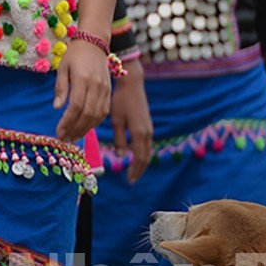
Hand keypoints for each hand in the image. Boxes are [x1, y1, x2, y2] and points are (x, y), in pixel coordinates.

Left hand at [52, 40, 111, 143]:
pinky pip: (104, 111)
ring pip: (97, 115)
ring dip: (85, 129)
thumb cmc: (74, 54)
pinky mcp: (109, 91)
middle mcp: (96, 86)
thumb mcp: (63, 68)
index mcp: (83, 79)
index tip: (59, 132)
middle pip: (87, 114)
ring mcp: (105, 89)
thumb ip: (61, 87)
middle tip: (64, 139)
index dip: (68, 121)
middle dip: (75, 129)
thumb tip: (57, 107)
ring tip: (73, 137)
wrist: (94, 43)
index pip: (76, 106)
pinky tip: (85, 128)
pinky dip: (94, 122)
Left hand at [108, 61, 153, 182]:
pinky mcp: (147, 124)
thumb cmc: (121, 101)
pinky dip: (141, 153)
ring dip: (140, 162)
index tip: (129, 180)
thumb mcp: (116, 120)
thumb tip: (120, 155)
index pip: (139, 158)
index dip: (135, 170)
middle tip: (131, 180)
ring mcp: (149, 128)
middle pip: (145, 157)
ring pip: (147, 151)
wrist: (132, 84)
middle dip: (139, 170)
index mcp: (139, 133)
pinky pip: (145, 144)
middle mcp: (147, 133)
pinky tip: (133, 156)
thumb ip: (119, 138)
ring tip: (132, 171)